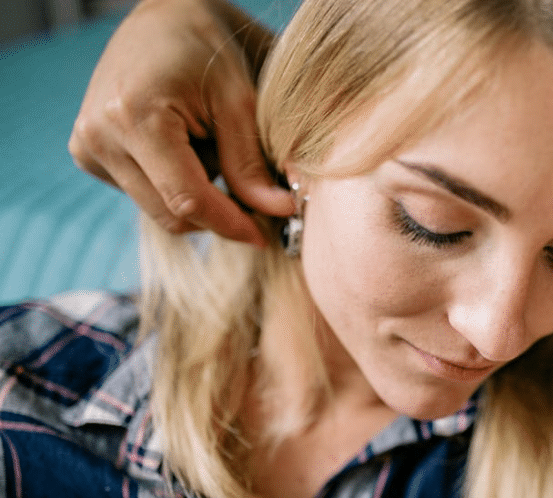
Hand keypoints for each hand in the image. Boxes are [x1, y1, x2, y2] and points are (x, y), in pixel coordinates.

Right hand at [68, 0, 292, 244]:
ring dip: (195, 193)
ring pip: (158, 209)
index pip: (187, 199)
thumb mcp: (240, 101)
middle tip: (254, 193)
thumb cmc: (209, 50)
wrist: (166, 18)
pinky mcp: (87, 153)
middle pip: (170, 213)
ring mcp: (87, 146)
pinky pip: (144, 193)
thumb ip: (252, 162)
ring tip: (210, 145)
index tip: (264, 236)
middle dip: (217, 211)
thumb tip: (280, 211)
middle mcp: (99, 136)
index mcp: (134, 117)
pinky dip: (174, 182)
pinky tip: (184, 144)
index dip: (230, 224)